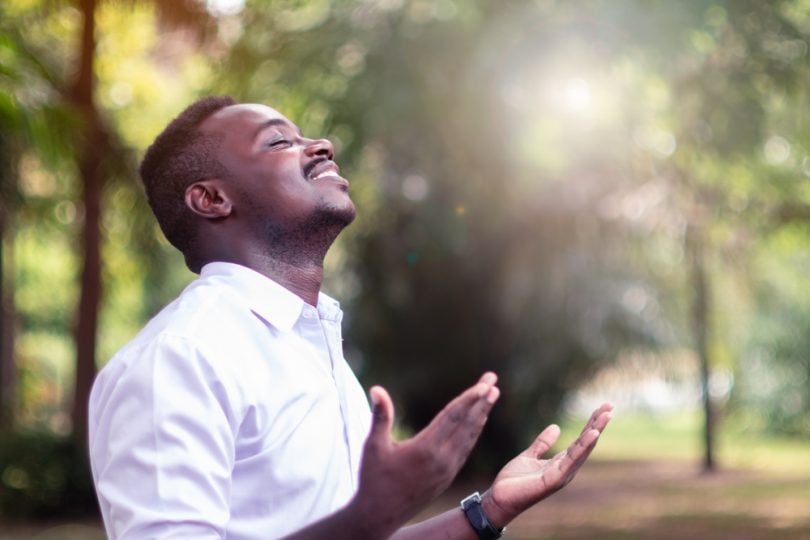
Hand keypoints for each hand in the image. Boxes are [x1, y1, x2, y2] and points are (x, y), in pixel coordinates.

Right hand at [350, 372, 500, 538]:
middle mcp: (442, 460)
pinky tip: (478, 421)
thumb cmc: (373, 479)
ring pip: (469, 437)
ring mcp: (447, 470)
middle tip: (493, 380)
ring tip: (492, 395)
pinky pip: (465, 449)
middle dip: (482, 401)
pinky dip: (473, 432)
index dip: (469, 399)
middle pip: (467, 423)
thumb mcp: (373, 446)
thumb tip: (377, 389)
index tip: (484, 385)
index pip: (452, 417)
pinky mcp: (447, 477)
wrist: (380, 515)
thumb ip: (380, 416)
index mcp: (425, 449)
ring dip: (481, 414)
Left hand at [481, 402, 612, 527]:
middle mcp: (566, 469)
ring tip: (606, 415)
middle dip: (598, 424)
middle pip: (586, 443)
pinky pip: (571, 460)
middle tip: (609, 405)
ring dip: (595, 431)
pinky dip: (583, 447)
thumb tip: (556, 427)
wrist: (500, 499)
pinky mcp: (554, 480)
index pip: (580, 440)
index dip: (591, 423)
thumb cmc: (514, 481)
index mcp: (561, 462)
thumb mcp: (529, 456)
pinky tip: (592, 433)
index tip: (602, 408)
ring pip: (583, 449)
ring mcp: (562, 475)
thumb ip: (542, 443)